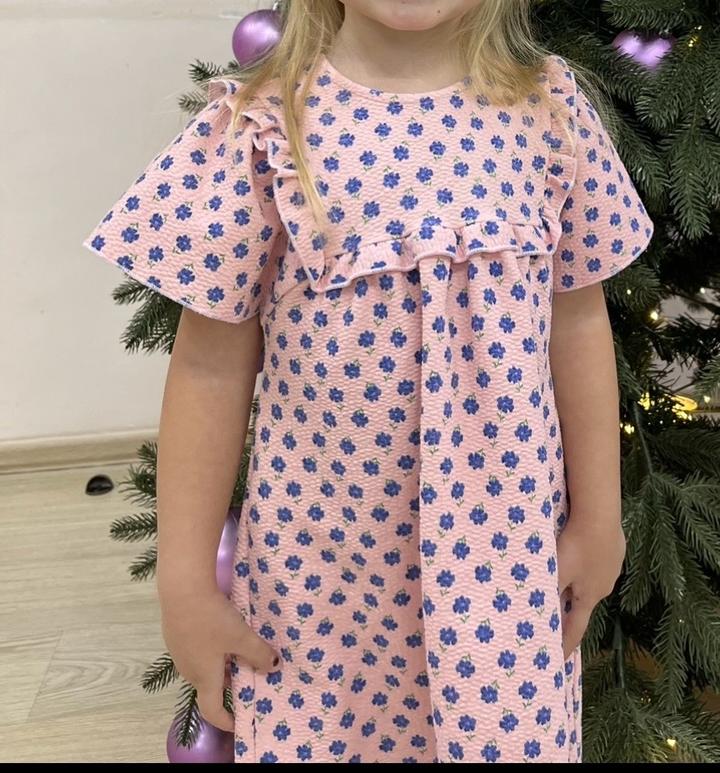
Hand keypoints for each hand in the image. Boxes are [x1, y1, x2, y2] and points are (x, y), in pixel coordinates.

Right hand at [159, 586, 279, 731]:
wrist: (181, 590)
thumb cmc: (212, 618)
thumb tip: (273, 667)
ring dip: (220, 664)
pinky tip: (219, 628)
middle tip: (248, 674)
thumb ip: (259, 654)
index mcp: (204, 677)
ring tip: (238, 648)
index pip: (212, 710)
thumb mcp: (241, 636)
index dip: (226, 720)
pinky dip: (210, 649)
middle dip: (229, 685)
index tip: (237, 722)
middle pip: (209, 686)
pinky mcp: (175, 633)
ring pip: (202, 666)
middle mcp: (188, 669)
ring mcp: (179, 651)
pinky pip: (195, 650)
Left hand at [556, 517, 625, 659]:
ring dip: (578, 581)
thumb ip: (549, 593)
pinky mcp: (616, 550)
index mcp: (589, 597)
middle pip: (583, 601)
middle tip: (556, 609)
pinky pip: (598, 561)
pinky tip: (581, 551)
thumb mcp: (557, 572)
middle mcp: (604, 587)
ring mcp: (613, 568)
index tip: (561, 660)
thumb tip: (540, 613)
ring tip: (567, 574)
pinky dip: (588, 562)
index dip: (567, 644)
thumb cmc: (575, 546)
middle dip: (570, 606)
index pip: (576, 628)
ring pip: (591, 580)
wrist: (600, 515)